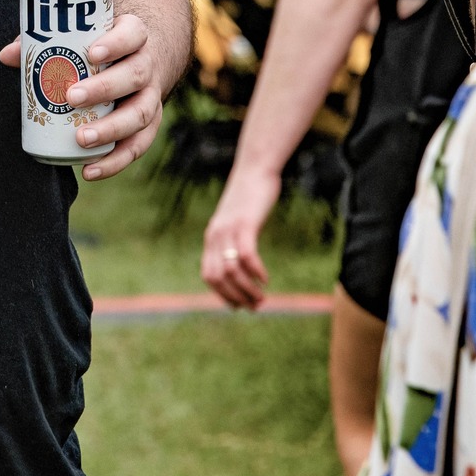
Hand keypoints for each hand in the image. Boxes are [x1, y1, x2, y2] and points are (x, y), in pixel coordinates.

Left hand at [0, 12, 163, 180]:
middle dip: (105, 88)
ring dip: (111, 129)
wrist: (138, 58)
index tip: (91, 53)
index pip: (132, 34)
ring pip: (141, 114)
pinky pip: (137, 146)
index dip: (116, 44)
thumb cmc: (101, 45)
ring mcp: (151, 97)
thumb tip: (7, 56)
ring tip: (81, 139)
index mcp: (134, 36)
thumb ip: (47, 43)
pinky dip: (115, 161)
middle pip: (136, 75)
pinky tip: (89, 171)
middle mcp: (148, 66)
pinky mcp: (149, 125)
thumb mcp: (83, 36)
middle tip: (72, 98)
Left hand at [201, 168, 280, 308]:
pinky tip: (266, 279)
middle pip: (218, 278)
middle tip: (256, 306)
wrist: (255, 169)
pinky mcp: (245, 223)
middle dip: (236, 297)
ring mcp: (229, 229)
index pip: (209, 276)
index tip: (240, 306)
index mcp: (212, 238)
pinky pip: (246, 254)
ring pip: (231, 271)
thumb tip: (240, 264)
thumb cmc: (250, 198)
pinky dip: (255, 271)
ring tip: (262, 298)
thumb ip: (234, 241)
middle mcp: (216, 236)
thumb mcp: (237, 222)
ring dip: (247, 290)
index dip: (223, 295)